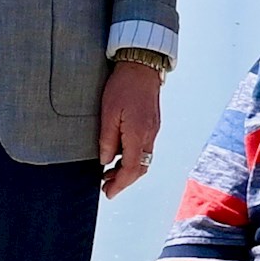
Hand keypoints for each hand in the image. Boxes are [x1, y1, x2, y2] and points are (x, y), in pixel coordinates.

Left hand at [97, 57, 164, 197]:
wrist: (141, 67)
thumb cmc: (123, 86)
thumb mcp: (108, 113)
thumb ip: (108, 140)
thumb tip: (106, 161)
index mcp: (138, 135)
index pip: (132, 169)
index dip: (120, 184)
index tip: (108, 193)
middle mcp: (149, 136)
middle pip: (141, 168)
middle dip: (124, 181)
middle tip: (106, 187)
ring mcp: (153, 130)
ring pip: (143, 159)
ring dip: (128, 170)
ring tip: (109, 173)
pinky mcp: (152, 125)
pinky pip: (144, 148)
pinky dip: (132, 158)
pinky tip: (119, 155)